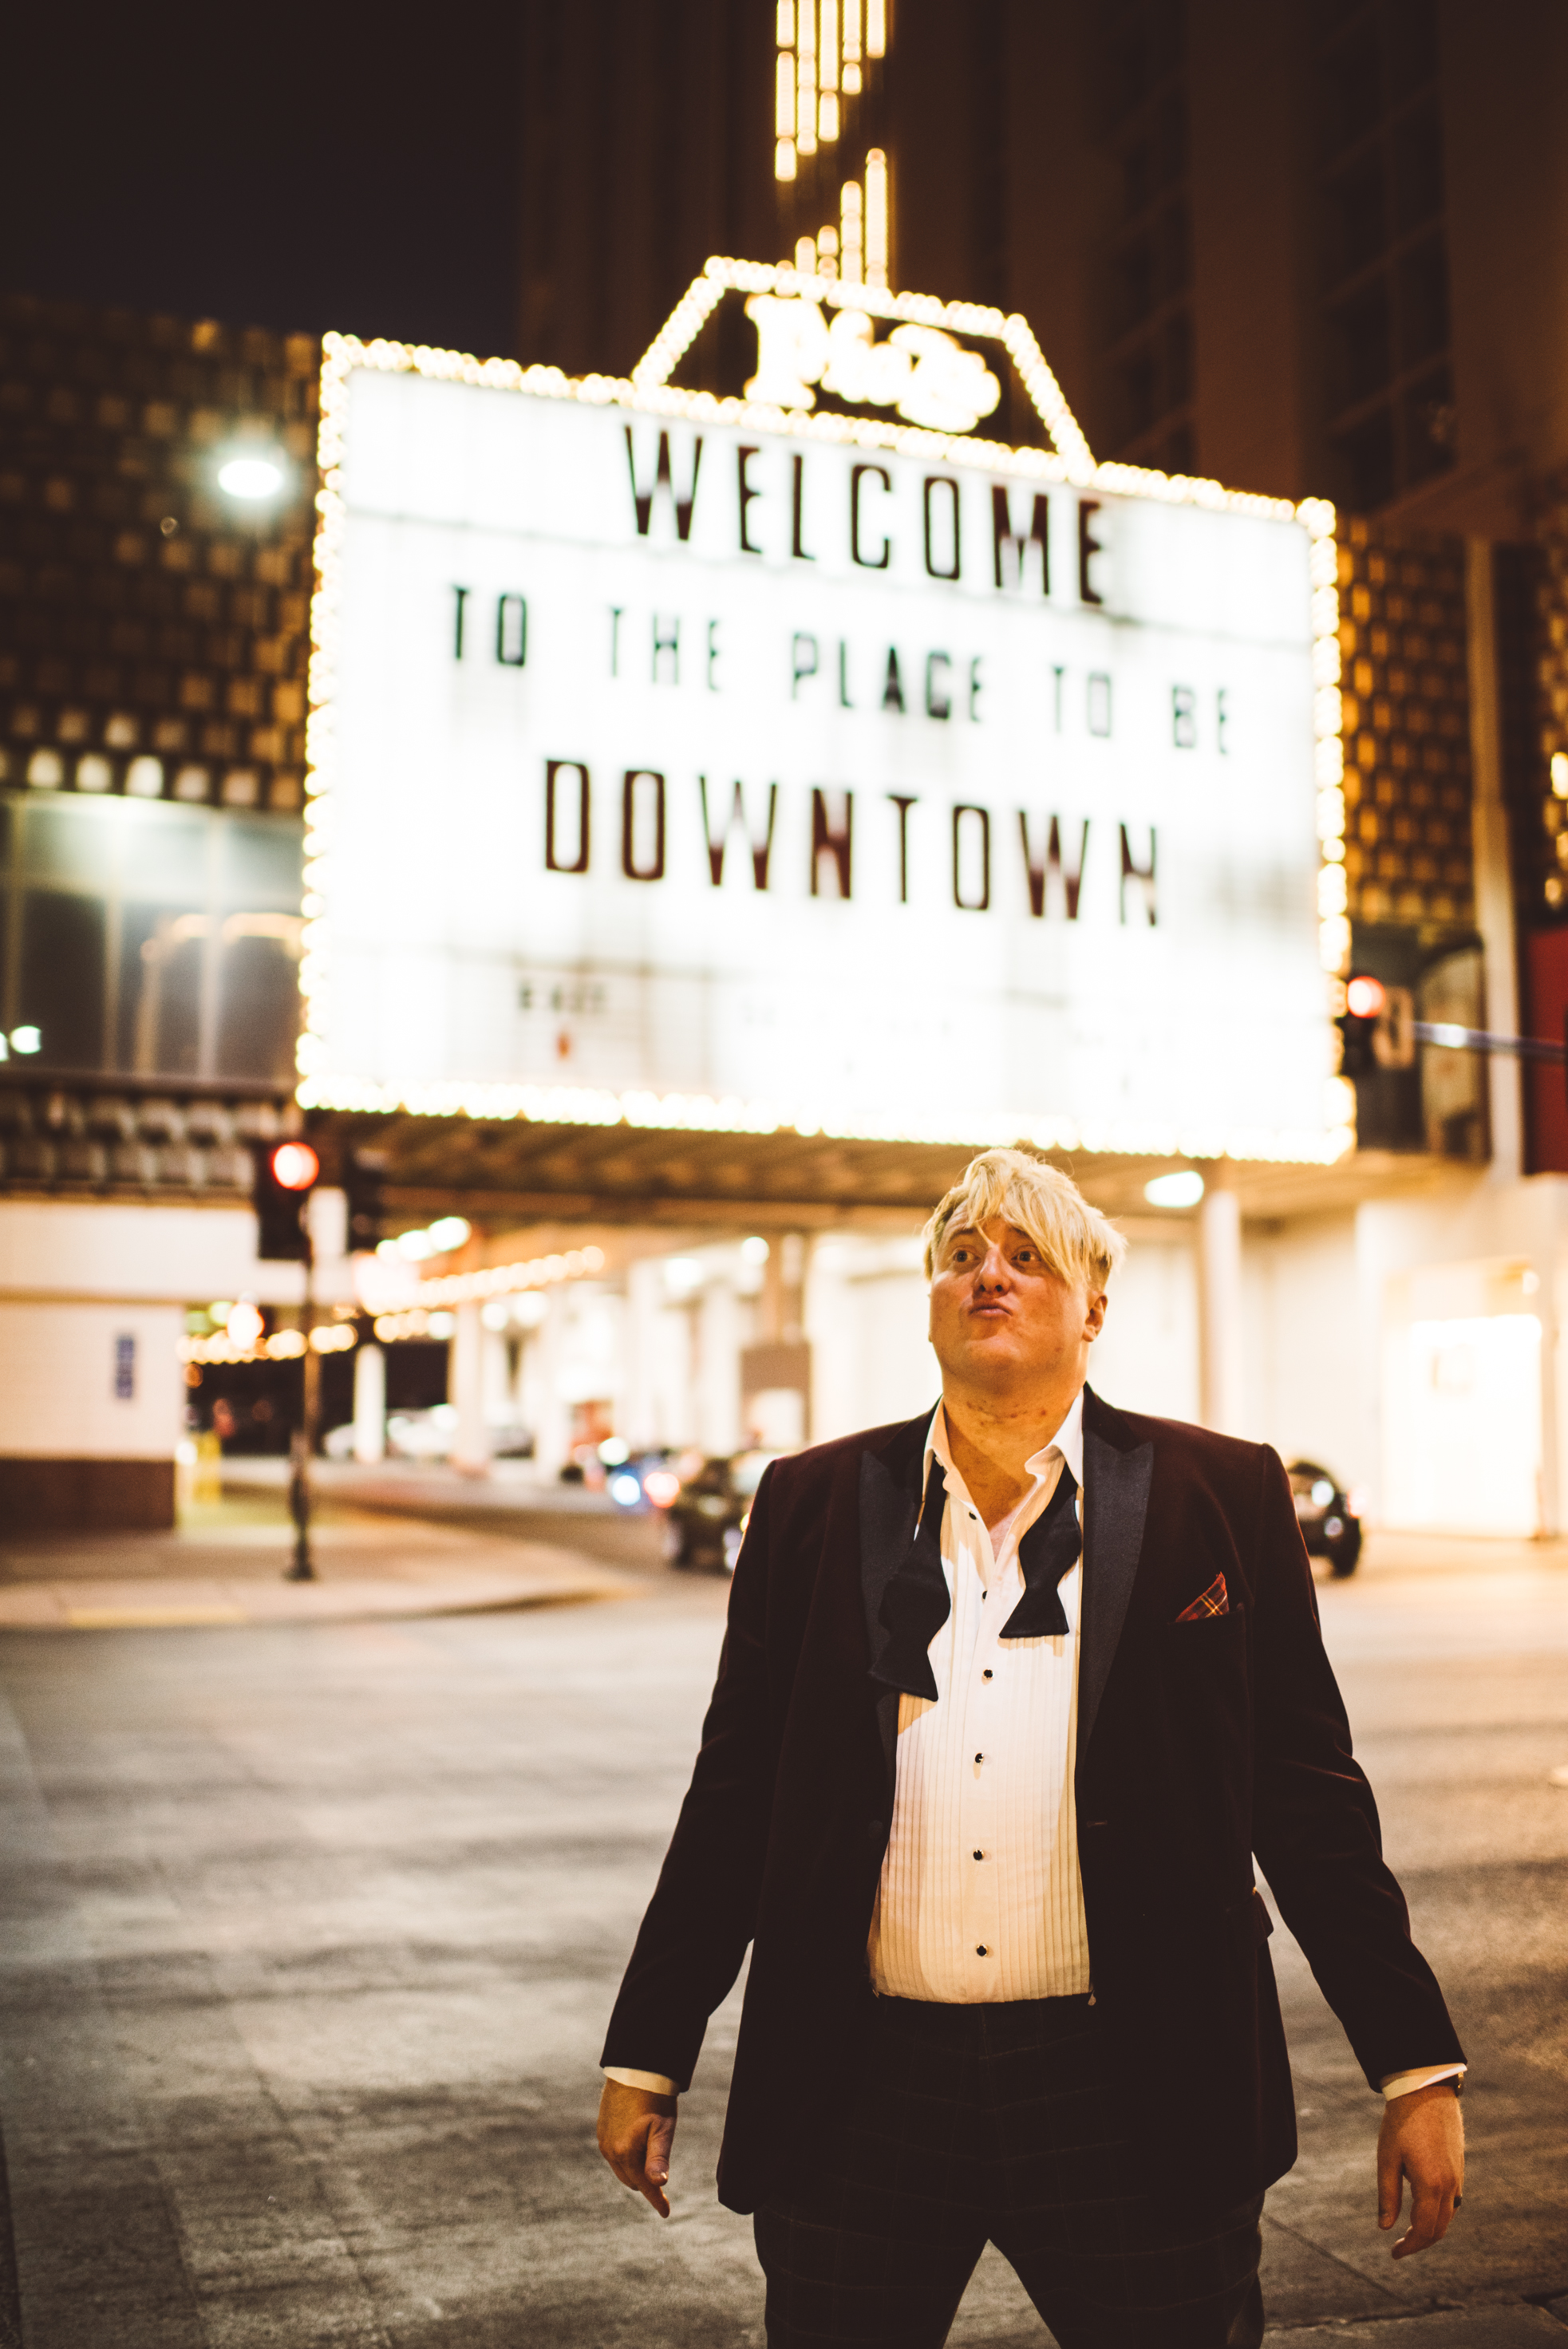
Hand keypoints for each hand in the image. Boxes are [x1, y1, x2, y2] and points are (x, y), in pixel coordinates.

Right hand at [597, 2080, 677, 2217]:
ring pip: (622, 2167)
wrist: (635, 2069)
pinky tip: (636, 2146)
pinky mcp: (602, 2129)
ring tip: (650, 2162)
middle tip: (662, 2182)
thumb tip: (661, 2184)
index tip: (667, 2213)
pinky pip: (614, 2153)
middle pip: (631, 2180)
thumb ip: (659, 2158)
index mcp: (625, 2153)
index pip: (644, 2186)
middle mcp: (610, 2150)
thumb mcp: (663, 2129)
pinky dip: (626, 2157)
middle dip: (646, 2184)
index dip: (657, 2200)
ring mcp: (604, 2140)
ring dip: (635, 2170)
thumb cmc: (654, 2099)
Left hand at [1377, 2081, 1463, 2258]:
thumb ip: (1387, 2195)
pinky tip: (1422, 2209)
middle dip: (1420, 2242)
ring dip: (1430, 2229)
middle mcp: (1450, 2186)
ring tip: (1408, 2232)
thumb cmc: (1401, 2122)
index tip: (1394, 2253)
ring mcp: (1458, 2178)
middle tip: (1399, 2247)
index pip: (1425, 2230)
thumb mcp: (1388, 2158)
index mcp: (1431, 2185)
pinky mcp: (1459, 2169)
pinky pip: (1451, 2202)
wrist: (1426, 2091)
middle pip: (1439, 2229)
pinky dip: (1438, 2213)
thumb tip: (1384, 2227)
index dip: (1410, 2246)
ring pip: (1447, 2217)